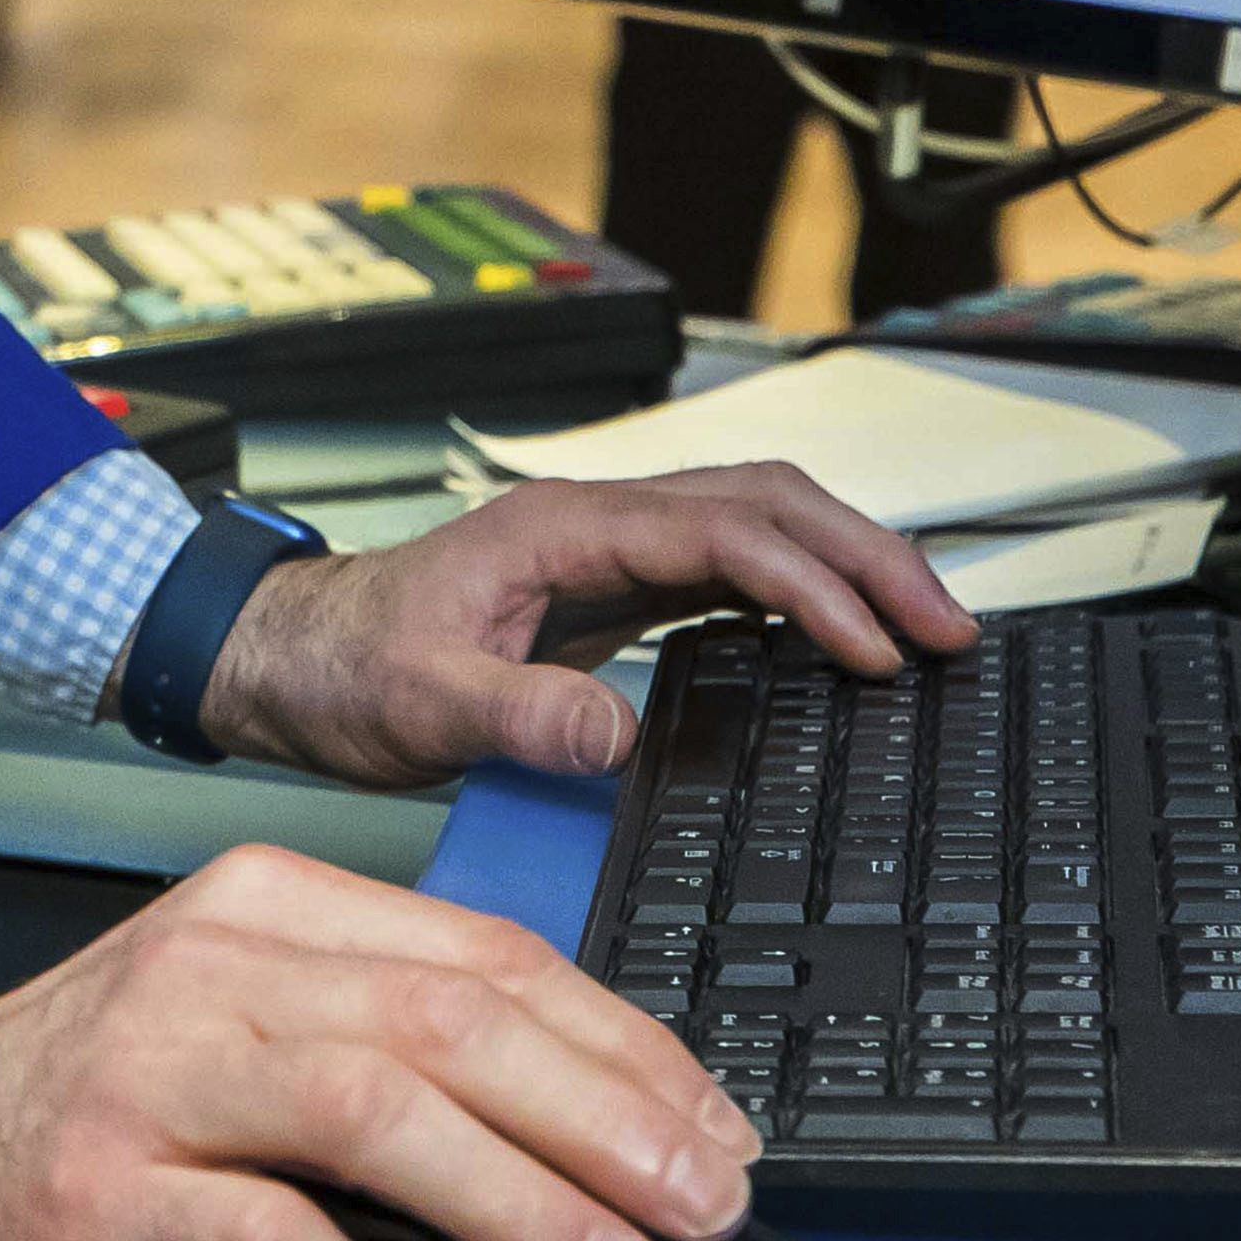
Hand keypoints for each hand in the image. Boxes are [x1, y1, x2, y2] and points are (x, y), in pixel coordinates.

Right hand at [0, 840, 759, 1240]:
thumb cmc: (85, 1097)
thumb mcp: (243, 1021)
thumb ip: (387, 1047)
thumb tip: (585, 1138)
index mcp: (272, 907)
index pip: (488, 956)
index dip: (623, 1046)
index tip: (713, 1131)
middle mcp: (218, 965)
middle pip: (453, 1019)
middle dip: (606, 1115)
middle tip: (703, 1205)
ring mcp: (156, 1072)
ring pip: (375, 1110)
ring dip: (519, 1200)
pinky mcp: (105, 1188)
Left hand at [205, 466, 974, 789]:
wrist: (291, 659)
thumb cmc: (344, 670)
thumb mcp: (417, 703)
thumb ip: (511, 714)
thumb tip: (612, 736)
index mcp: (559, 528)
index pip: (722, 531)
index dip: (811, 582)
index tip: (874, 646)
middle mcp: (595, 523)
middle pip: (766, 504)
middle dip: (868, 554)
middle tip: (949, 626)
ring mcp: (608, 552)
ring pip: (759, 525)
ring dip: (848, 564)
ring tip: (926, 627)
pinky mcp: (611, 589)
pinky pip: (731, 571)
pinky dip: (803, 591)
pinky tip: (843, 638)